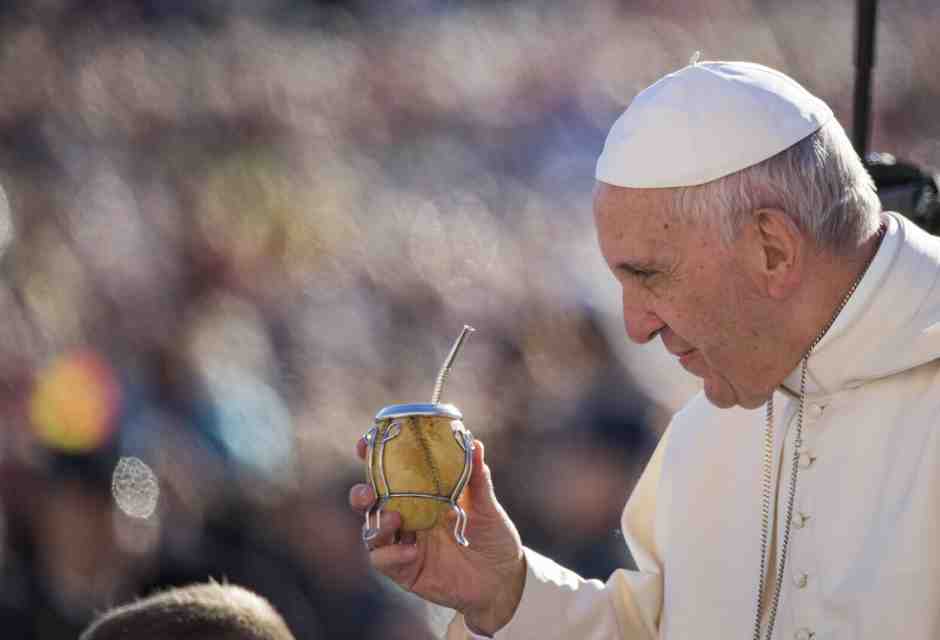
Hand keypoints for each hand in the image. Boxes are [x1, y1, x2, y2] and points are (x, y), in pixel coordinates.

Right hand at [349, 437, 525, 635]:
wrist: (504, 578)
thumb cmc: (493, 536)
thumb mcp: (486, 505)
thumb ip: (477, 478)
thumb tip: (474, 444)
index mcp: (421, 495)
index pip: (388, 473)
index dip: (372, 457)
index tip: (365, 444)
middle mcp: (406, 518)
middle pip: (369, 503)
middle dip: (361, 494)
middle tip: (369, 491)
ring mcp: (403, 544)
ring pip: (371, 532)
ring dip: (377, 524)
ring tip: (396, 518)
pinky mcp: (406, 570)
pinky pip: (384, 561)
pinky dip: (392, 554)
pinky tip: (412, 550)